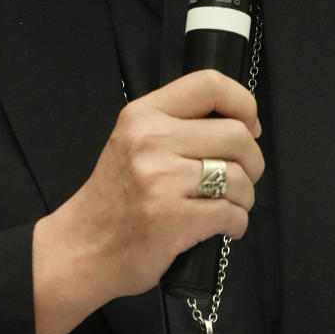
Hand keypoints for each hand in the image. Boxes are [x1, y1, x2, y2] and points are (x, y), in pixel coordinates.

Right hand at [32, 69, 263, 333]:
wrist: (81, 249)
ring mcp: (161, 180)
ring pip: (240, 178)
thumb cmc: (114, 198)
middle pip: (236, 135)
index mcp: (142, 114)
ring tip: (230, 206)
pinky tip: (225, 227)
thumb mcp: (133, 144)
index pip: (210, 84)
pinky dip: (238, 224)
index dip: (244, 104)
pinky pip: (231, 214)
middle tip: (243, 178)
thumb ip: (178, 127)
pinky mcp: (173, 218)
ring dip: (245, 197)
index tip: (249, 127)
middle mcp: (151, 140)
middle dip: (253, 161)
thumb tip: (245, 126)